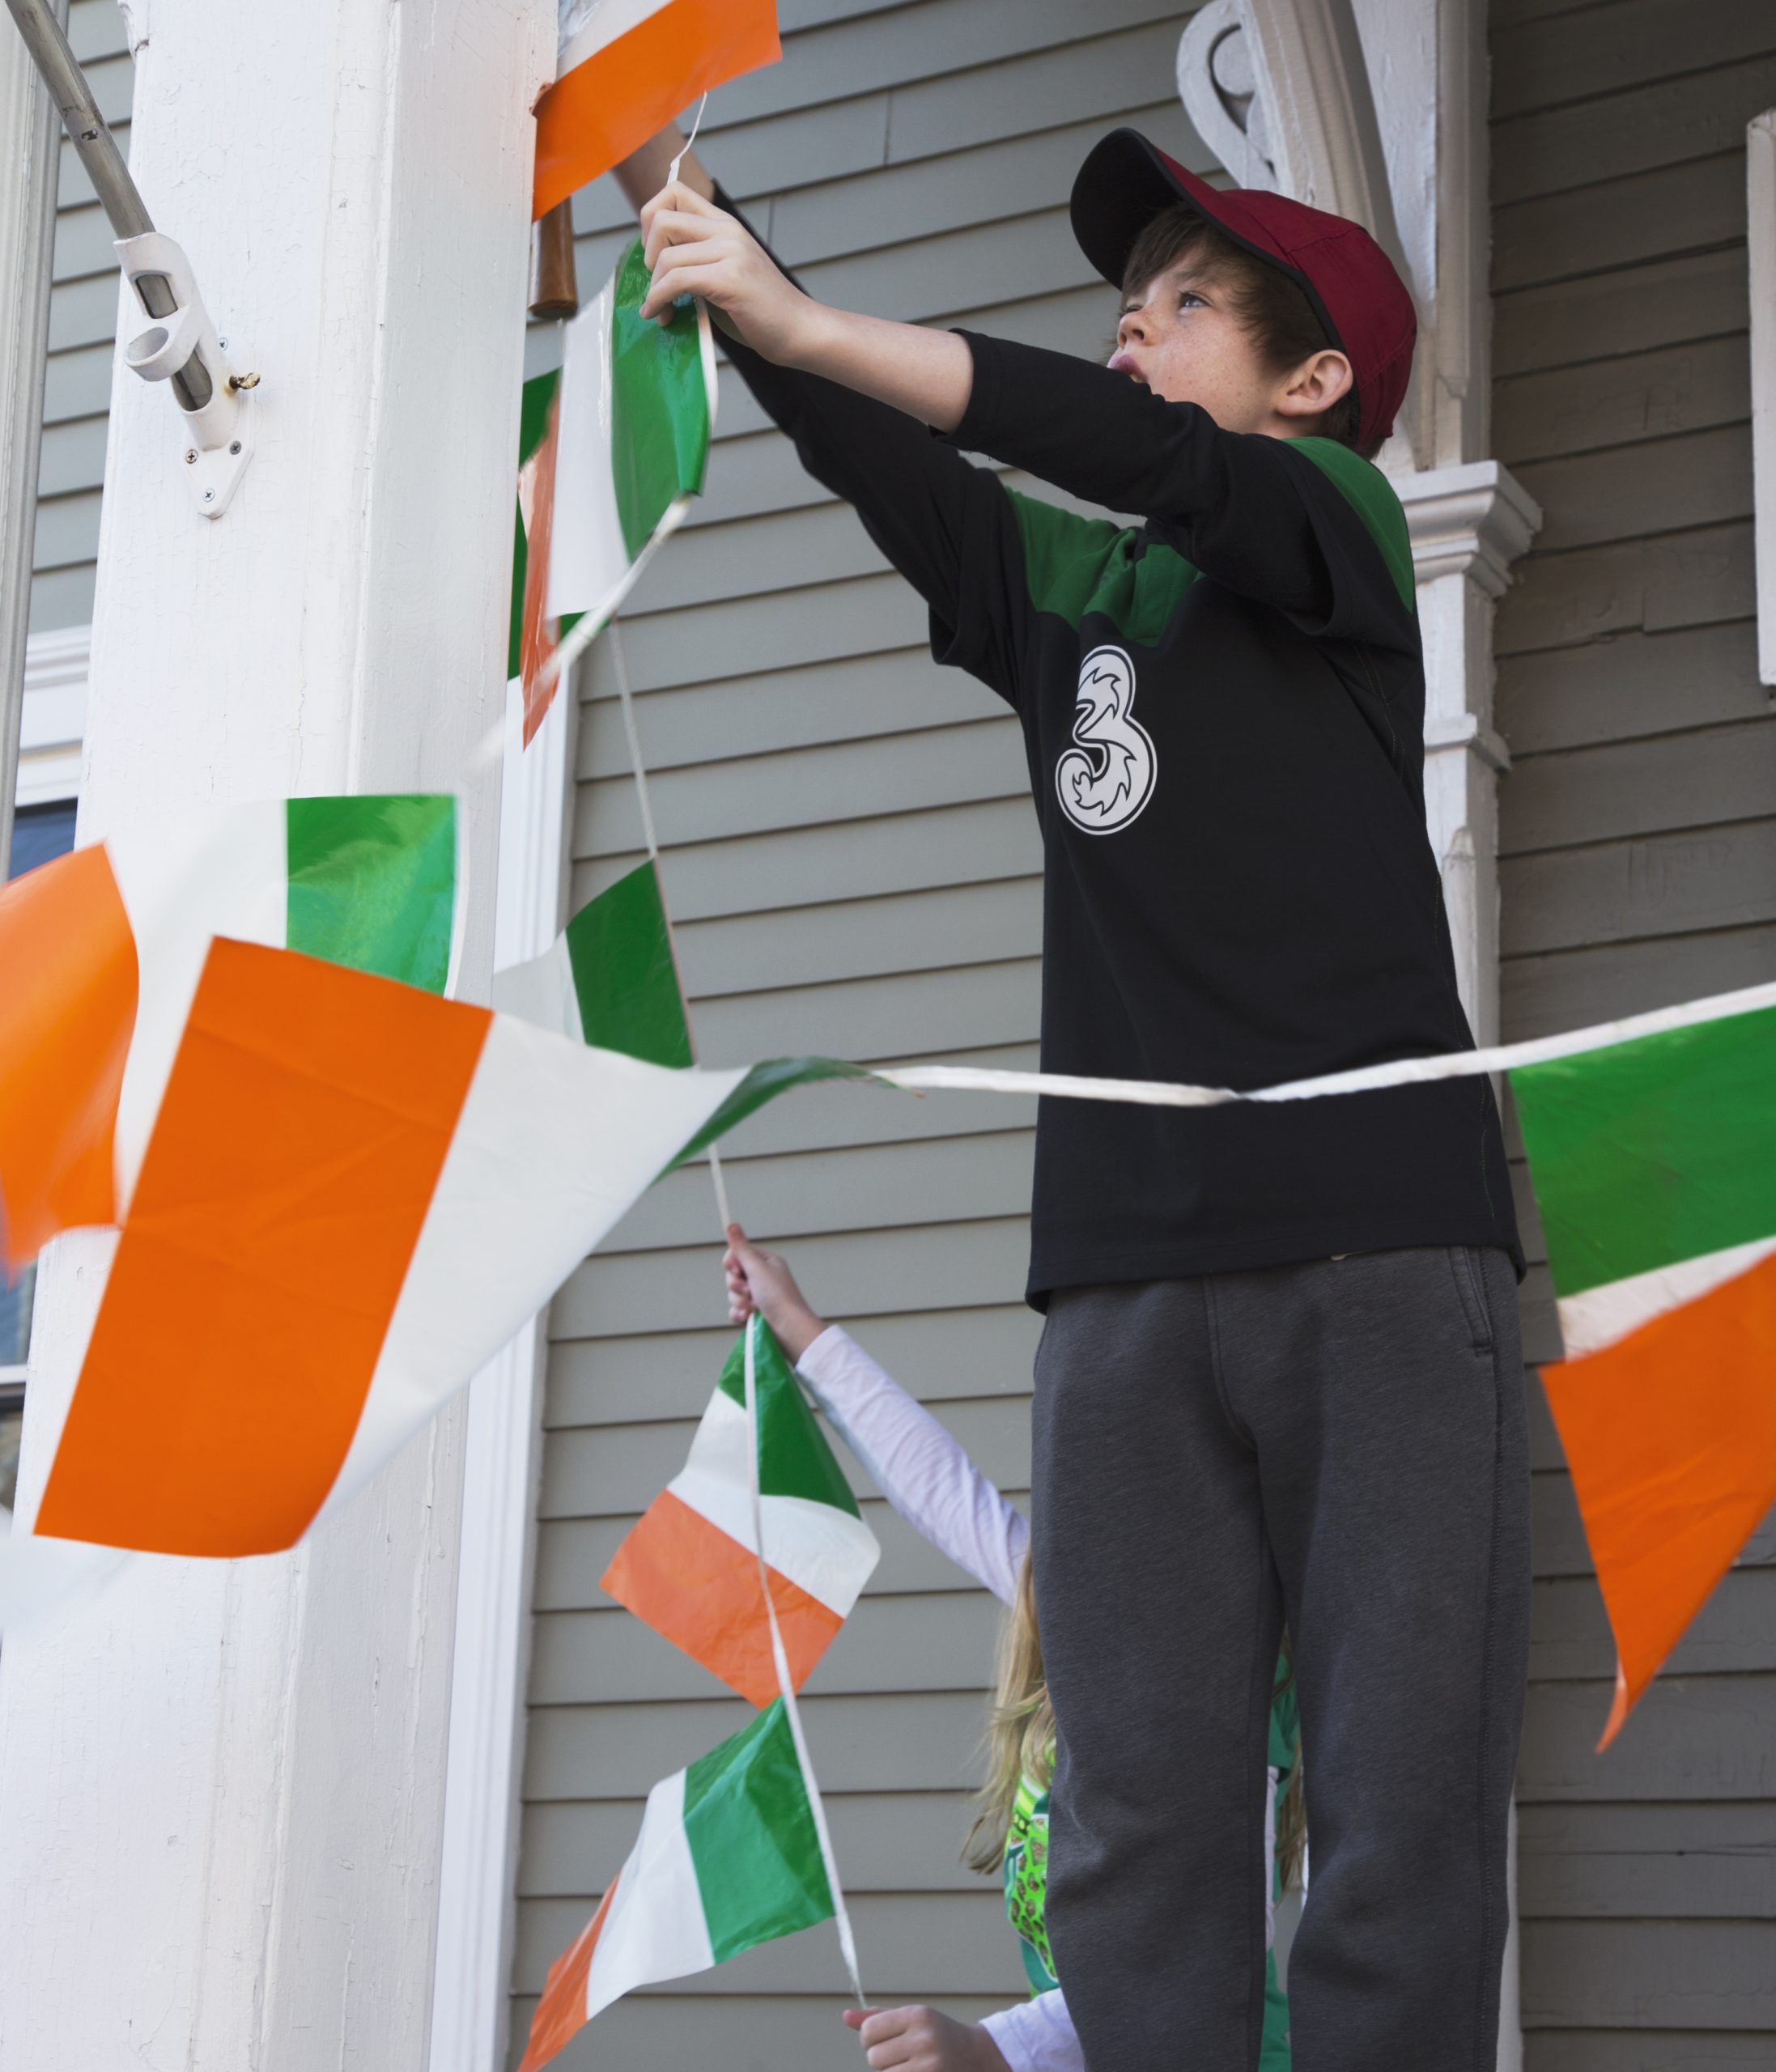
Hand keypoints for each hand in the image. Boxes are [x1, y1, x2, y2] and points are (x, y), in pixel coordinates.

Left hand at [639, 182, 819, 361]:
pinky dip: (659, 301)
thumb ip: (699, 259)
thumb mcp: (727, 272)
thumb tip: (656, 263)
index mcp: (724, 224)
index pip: (674, 192)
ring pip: (666, 257)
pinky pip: (676, 281)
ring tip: (661, 311)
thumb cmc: (761, 310)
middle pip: (661, 220)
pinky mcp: (730, 279)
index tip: (654, 253)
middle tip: (657, 283)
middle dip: (647, 257)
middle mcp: (727, 231)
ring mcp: (731, 252)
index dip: (651, 219)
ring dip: (653, 289)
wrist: (799, 330)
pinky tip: (660, 316)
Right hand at [723, 1224, 824, 1361]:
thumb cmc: (778, 1296)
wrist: (789, 1329)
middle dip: (736, 1285)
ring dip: (739, 1301)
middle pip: (733, 1274)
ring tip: (753, 1307)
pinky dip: (739, 1313)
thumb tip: (731, 1224)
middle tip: (748, 1291)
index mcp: (766, 1262)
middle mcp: (762, 1277)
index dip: (732, 1262)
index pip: (738, 1254)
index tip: (736, 1270)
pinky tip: (747, 1317)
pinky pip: (736, 1309)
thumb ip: (741, 1249)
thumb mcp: (758, 1269)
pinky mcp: (755, 1313)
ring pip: (733, 1293)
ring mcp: (759, 1295)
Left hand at [842, 2006, 1011, 2071]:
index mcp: (918, 2015)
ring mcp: (929, 2065)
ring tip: (912, 2066)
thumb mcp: (912, 2019)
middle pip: (873, 2058)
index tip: (883, 2040)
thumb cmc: (938, 2036)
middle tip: (904, 2055)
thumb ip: (878, 2019)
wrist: (977, 2057)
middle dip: (883, 2059)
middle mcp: (924, 2039)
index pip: (869, 2030)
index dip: (870, 2038)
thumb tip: (846, 2017)